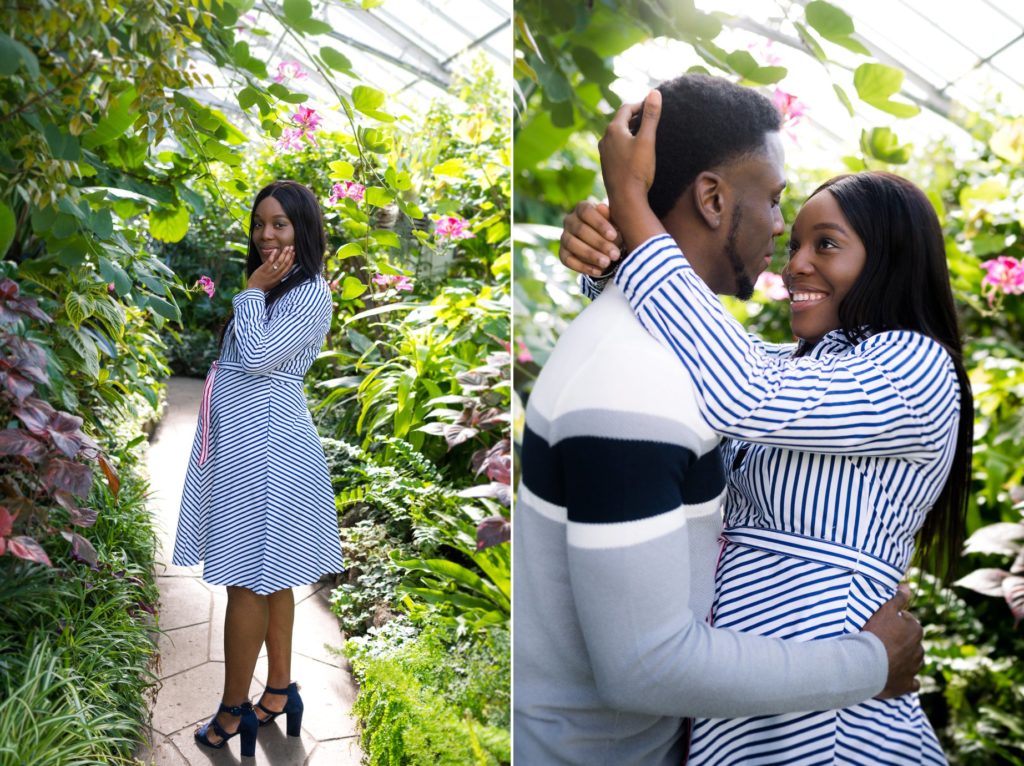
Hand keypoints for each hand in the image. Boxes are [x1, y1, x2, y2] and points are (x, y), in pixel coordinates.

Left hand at [247, 245, 294, 291]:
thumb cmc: (264, 286)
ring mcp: (271, 271)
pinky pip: (270, 261)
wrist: (255, 289)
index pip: (288, 267)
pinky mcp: (264, 269)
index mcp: (280, 277)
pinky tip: (276, 249)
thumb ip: (279, 276)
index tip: (294, 253)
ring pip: (280, 261)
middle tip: (292, 247)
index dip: (292, 260)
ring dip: (284, 253)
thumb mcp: (275, 282)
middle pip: (286, 263)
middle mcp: (277, 274)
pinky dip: (274, 255)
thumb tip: (283, 271)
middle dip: (289, 254)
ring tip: (287, 247)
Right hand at [559, 201, 623, 276]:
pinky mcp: (562, 253)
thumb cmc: (611, 231)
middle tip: (615, 254)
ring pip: (572, 244)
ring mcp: (564, 237)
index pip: (586, 212)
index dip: (599, 224)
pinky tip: (598, 271)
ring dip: (591, 255)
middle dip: (599, 243)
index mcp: (582, 208)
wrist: (606, 247)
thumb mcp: (615, 223)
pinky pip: (568, 260)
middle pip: (580, 229)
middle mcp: (570, 220)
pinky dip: (583, 266)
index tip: (613, 236)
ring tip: (607, 263)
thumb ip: (610, 216)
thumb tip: (601, 207)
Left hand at [598, 89, 659, 211]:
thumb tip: (654, 92)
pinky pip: (616, 146)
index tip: (653, 106)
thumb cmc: (638, 170)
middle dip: (636, 116)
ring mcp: (604, 152)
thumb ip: (651, 116)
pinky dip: (626, 142)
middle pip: (621, 120)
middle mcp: (605, 139)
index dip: (641, 104)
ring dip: (631, 130)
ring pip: (617, 134)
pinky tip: (636, 150)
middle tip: (651, 117)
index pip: (627, 108)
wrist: (626, 200)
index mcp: (613, 130)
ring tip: (645, 133)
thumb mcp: (648, 140)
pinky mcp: (606, 164)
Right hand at [862, 584, 924, 698]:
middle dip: (901, 642)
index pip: (908, 622)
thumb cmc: (874, 634)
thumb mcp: (884, 611)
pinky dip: (907, 680)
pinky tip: (897, 677)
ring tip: (886, 658)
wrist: (865, 663)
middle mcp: (919, 649)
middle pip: (912, 642)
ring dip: (904, 660)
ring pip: (914, 661)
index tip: (882, 626)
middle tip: (882, 641)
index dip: (894, 623)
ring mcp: (914, 668)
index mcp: (915, 630)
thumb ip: (897, 599)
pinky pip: (913, 683)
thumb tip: (907, 586)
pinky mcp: (908, 684)